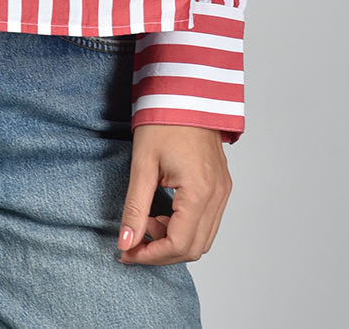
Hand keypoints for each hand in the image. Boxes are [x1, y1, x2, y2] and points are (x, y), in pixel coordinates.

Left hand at [118, 123, 230, 265]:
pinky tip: (162, 213)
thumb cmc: (164, 120)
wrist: (186, 92)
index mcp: (200, 191)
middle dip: (160, 251)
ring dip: (172, 240)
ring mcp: (222, 191)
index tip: (127, 252)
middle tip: (132, 242)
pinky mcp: (221, 186)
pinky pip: (207, 222)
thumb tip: (125, 242)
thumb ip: (135, 207)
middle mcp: (217, 195)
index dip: (150, 255)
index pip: (178, 244)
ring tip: (146, 221)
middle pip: (193, 249)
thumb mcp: (143, 164)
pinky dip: (184, 227)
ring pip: (202, 238)